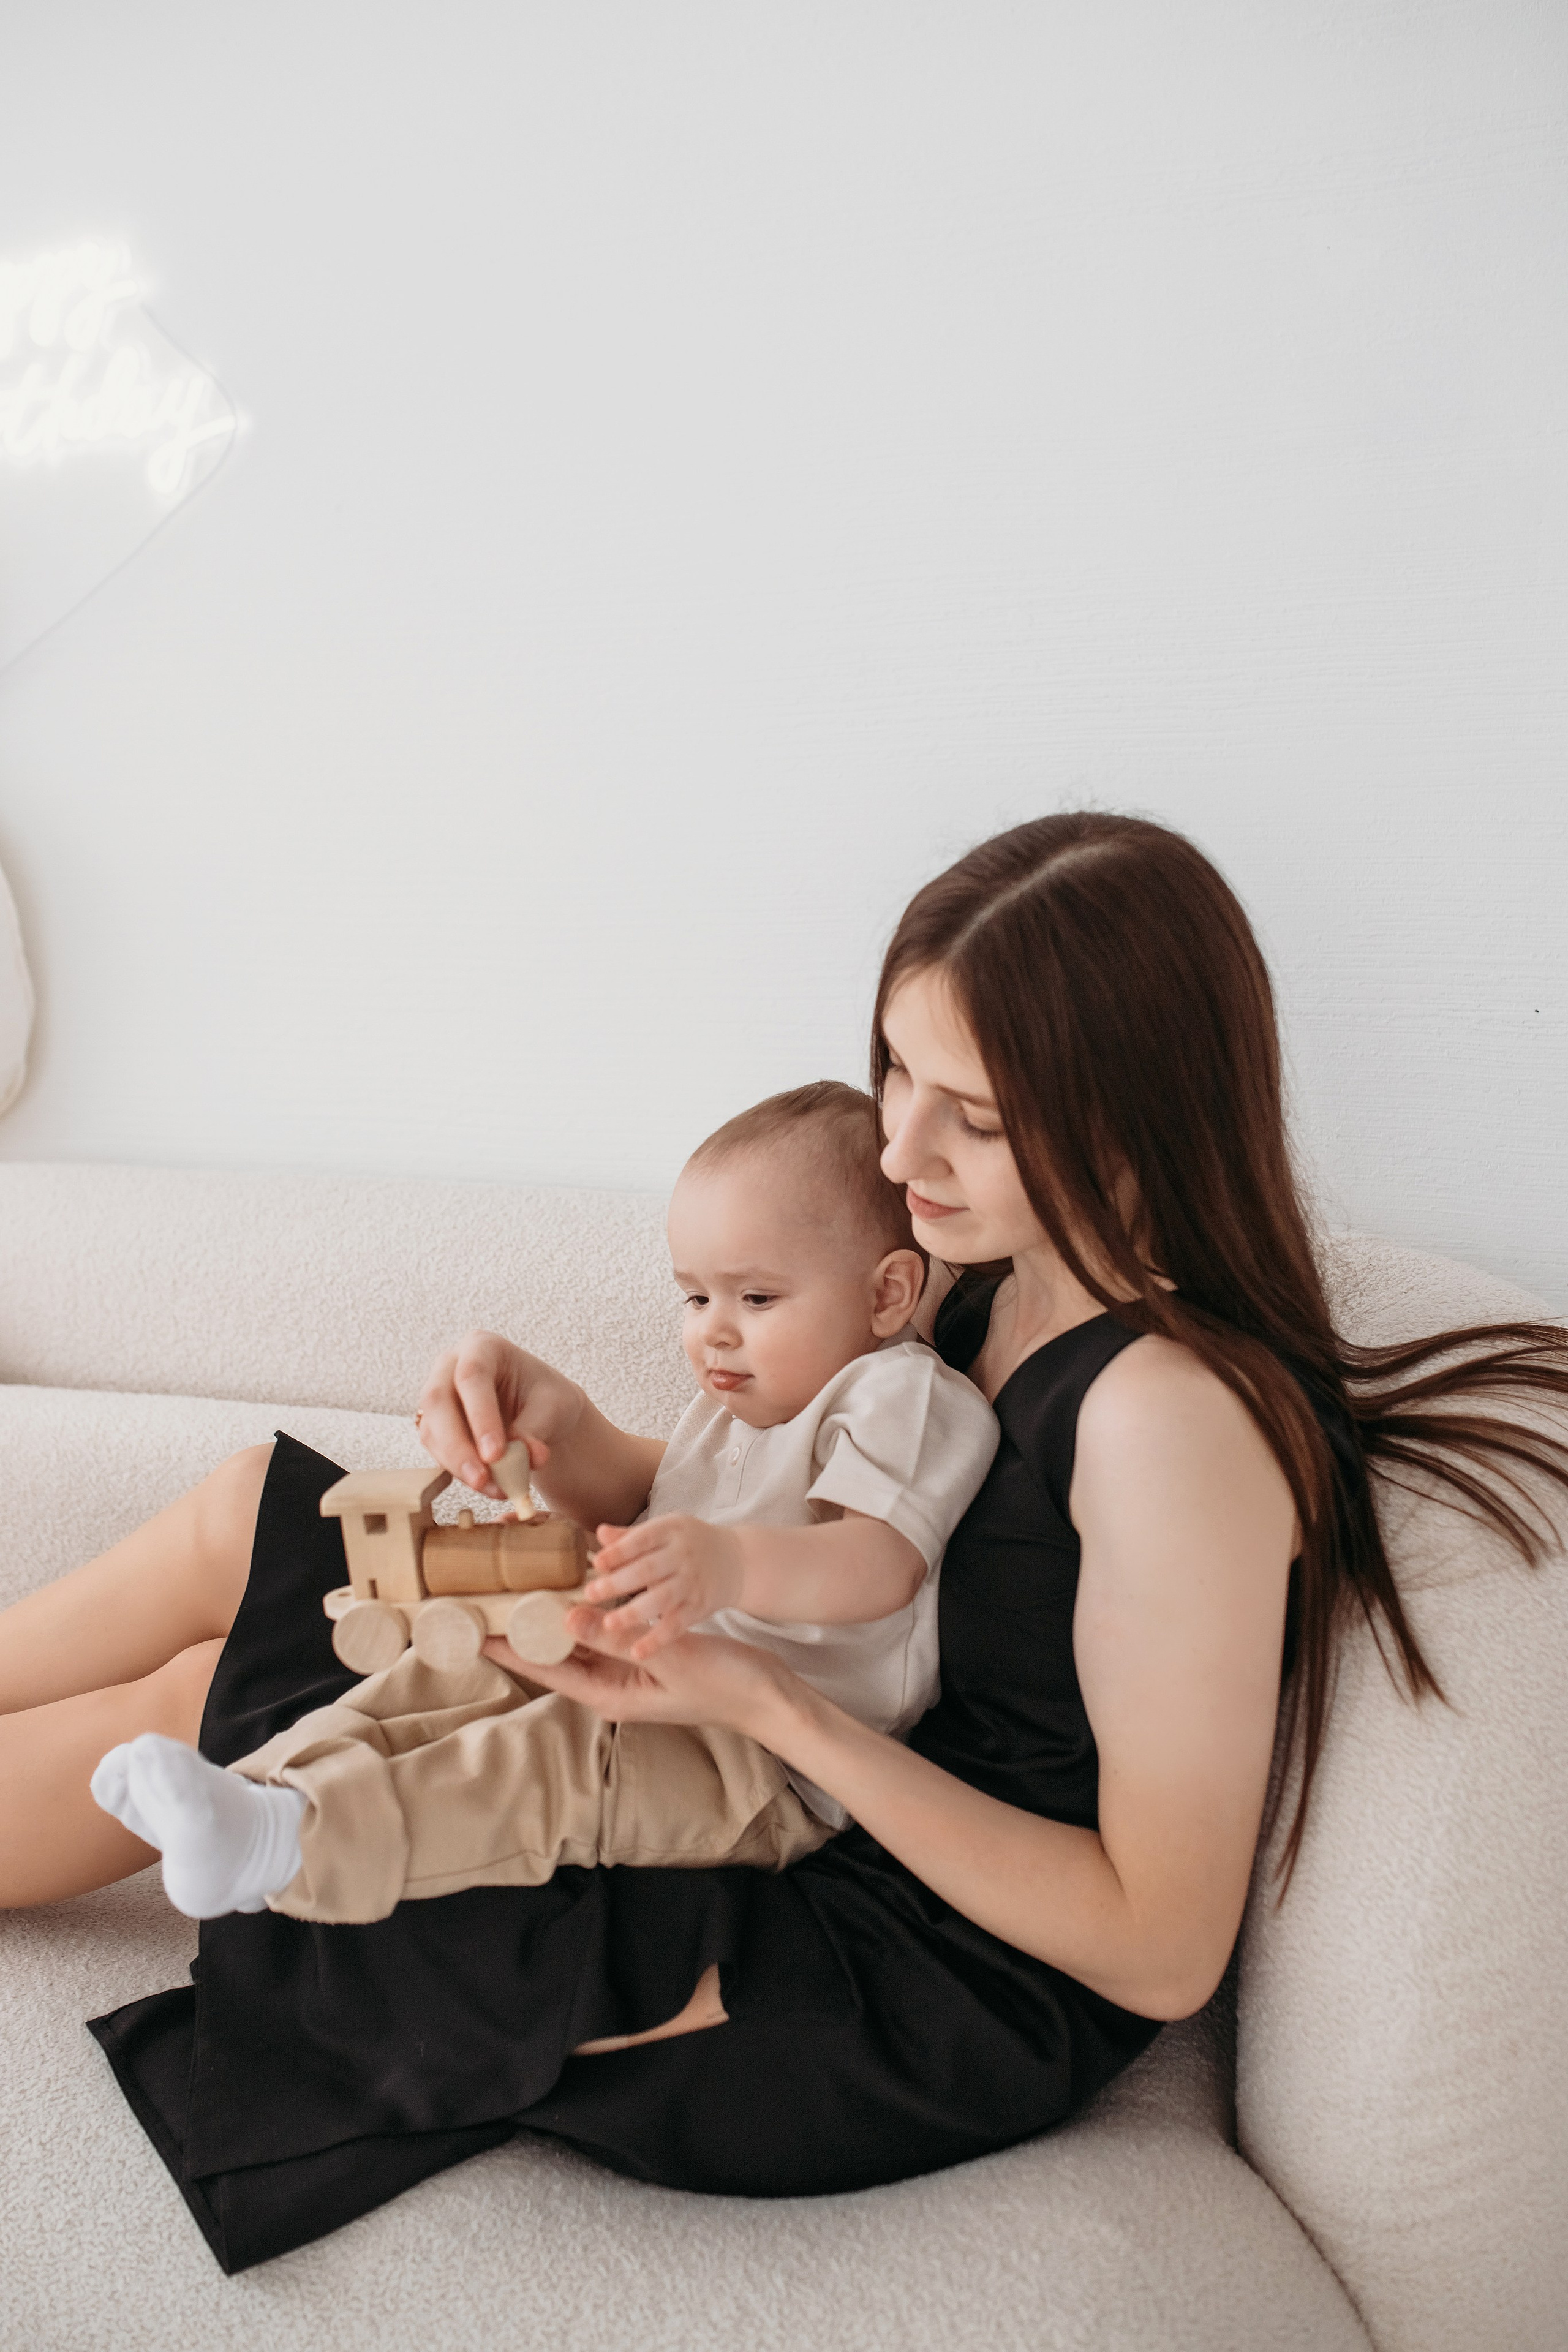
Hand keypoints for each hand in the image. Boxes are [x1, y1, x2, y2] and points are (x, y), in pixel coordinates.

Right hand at [414, 1330, 581, 1498]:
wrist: (540, 1411)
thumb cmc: (547, 1397)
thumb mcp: (554, 1406)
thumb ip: (536, 1429)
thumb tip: (529, 1457)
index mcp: (483, 1346)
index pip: (472, 1376)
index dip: (480, 1416)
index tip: (496, 1454)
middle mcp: (451, 1365)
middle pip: (438, 1401)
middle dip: (459, 1446)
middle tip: (482, 1480)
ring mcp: (438, 1395)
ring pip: (432, 1430)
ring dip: (459, 1465)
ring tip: (494, 1489)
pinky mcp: (435, 1425)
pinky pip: (437, 1450)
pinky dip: (460, 1472)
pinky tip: (488, 1486)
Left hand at [482, 1604, 792, 1736]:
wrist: (766, 1694)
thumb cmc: (724, 1684)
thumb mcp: (669, 1658)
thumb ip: (619, 1639)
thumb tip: (567, 1616)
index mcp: (612, 1697)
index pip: (548, 1672)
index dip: (511, 1652)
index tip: (478, 1634)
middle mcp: (612, 1688)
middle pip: (556, 1658)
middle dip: (524, 1632)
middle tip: (491, 1602)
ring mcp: (628, 1674)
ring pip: (579, 1644)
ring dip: (553, 1619)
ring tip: (521, 1592)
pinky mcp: (643, 1659)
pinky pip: (605, 1635)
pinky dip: (588, 1614)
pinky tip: (576, 1590)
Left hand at [581, 1514, 744, 1658]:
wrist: (737, 1561)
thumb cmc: (689, 1544)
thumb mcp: (665, 1531)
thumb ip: (631, 1536)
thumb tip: (600, 1535)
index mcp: (671, 1530)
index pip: (643, 1539)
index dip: (620, 1551)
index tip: (597, 1563)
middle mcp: (684, 1554)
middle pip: (648, 1569)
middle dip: (619, 1582)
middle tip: (589, 1594)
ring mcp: (693, 1582)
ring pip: (662, 1599)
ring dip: (634, 1613)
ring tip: (608, 1624)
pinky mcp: (700, 1607)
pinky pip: (677, 1625)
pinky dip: (658, 1639)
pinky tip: (637, 1652)